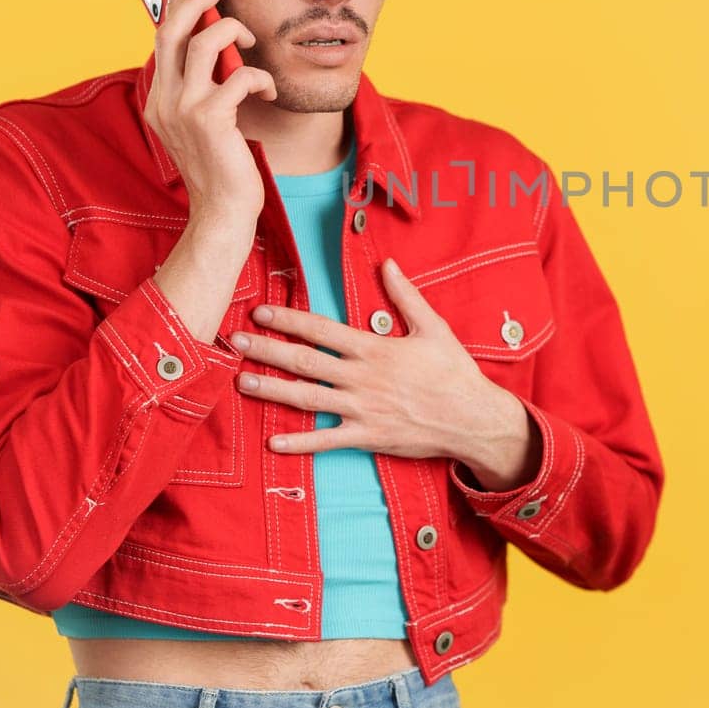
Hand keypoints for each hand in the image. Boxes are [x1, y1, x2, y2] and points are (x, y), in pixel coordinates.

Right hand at [144, 0, 277, 221]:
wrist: (222, 210)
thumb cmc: (219, 167)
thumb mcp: (199, 124)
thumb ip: (198, 90)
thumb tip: (212, 51)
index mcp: (159, 100)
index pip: (161, 41)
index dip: (173, 8)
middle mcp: (165, 101)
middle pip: (173, 31)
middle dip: (197, 0)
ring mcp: (184, 109)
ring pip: (204, 43)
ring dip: (233, 31)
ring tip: (250, 40)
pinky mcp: (210, 120)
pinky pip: (240, 76)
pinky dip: (260, 77)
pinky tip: (268, 90)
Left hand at [231, 257, 512, 462]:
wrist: (472, 418)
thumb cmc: (454, 372)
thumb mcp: (433, 327)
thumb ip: (406, 296)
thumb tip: (388, 264)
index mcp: (374, 348)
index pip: (321, 330)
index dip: (289, 320)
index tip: (261, 312)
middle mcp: (362, 378)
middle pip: (304, 362)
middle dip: (267, 351)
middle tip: (235, 343)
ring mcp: (362, 409)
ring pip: (307, 399)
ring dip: (271, 391)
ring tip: (242, 383)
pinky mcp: (368, 436)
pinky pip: (327, 441)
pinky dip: (300, 443)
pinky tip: (273, 442)